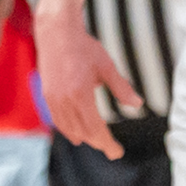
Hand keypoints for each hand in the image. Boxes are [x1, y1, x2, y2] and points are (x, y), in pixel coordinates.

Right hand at [33, 4, 142, 157]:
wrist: (56, 33)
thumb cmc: (84, 48)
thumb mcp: (107, 67)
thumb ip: (121, 88)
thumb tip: (138, 104)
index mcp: (80, 95)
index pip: (95, 128)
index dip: (106, 143)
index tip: (117, 152)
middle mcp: (64, 100)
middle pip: (82, 131)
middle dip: (98, 143)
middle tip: (112, 150)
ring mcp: (53, 98)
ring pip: (68, 128)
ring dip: (83, 138)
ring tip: (97, 143)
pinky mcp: (47, 94)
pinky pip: (58, 119)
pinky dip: (68, 129)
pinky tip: (76, 133)